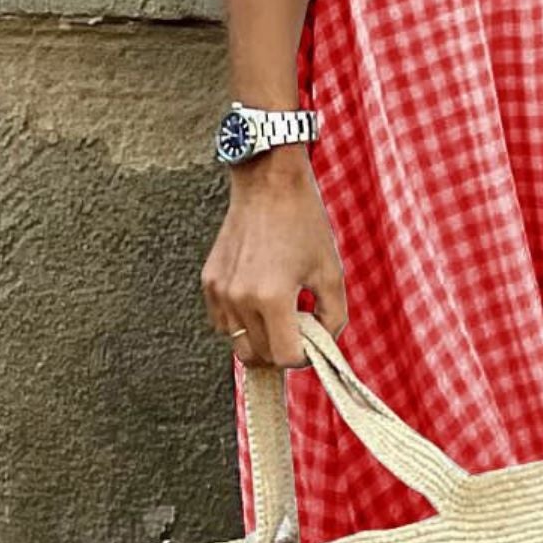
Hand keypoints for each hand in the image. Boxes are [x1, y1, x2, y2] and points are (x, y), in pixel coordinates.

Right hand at [200, 144, 347, 366]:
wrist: (269, 185)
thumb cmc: (304, 225)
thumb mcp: (331, 273)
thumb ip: (333, 318)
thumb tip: (323, 346)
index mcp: (272, 297)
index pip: (283, 357)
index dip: (302, 357)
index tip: (311, 343)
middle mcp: (240, 298)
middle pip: (258, 355)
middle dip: (281, 351)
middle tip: (298, 329)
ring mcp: (220, 291)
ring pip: (238, 342)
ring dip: (260, 339)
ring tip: (279, 313)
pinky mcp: (209, 281)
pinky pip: (223, 322)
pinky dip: (241, 323)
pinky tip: (259, 300)